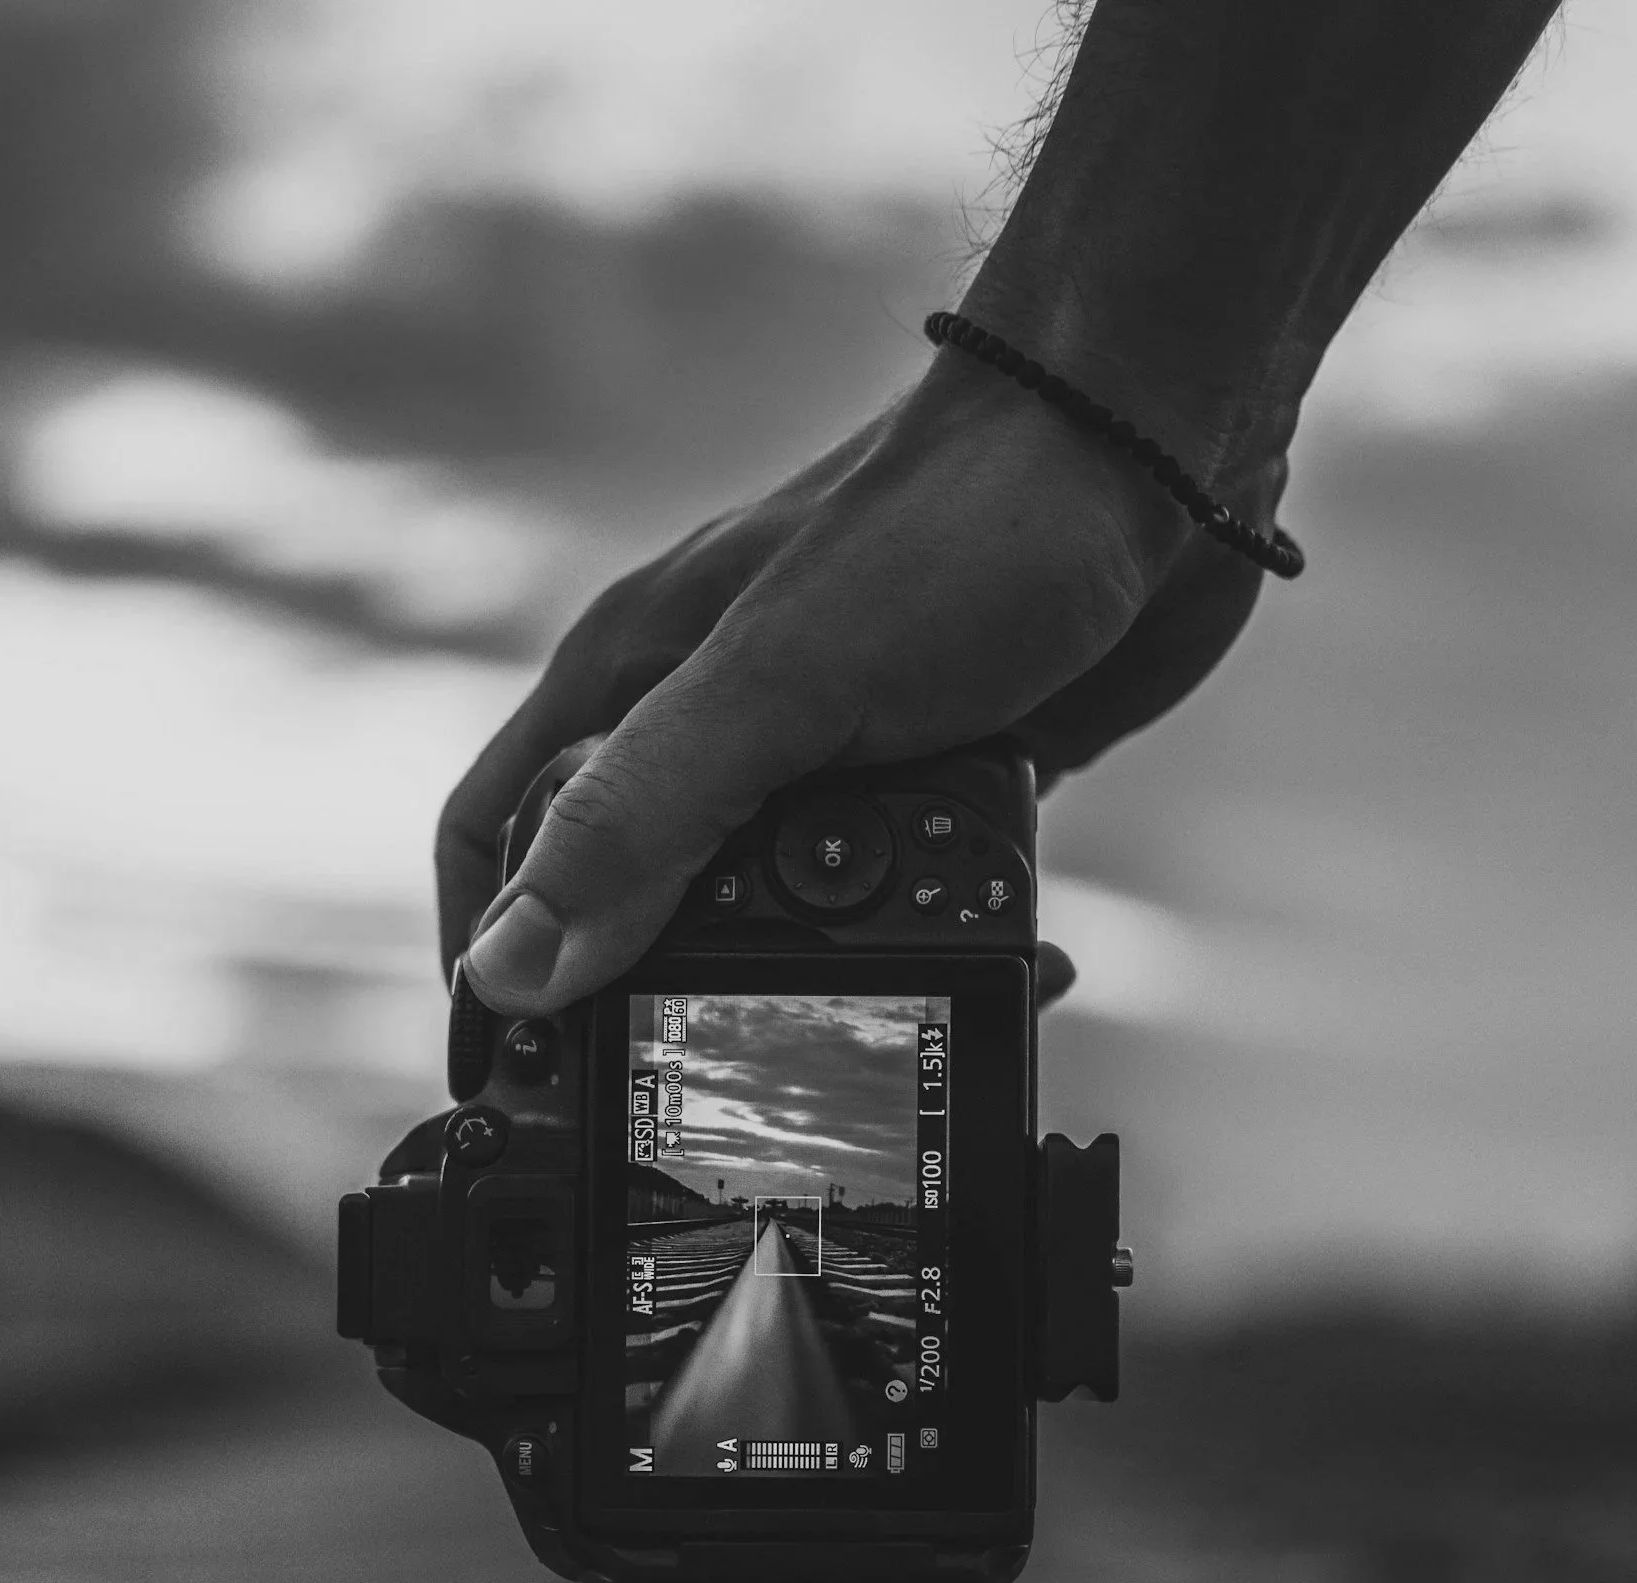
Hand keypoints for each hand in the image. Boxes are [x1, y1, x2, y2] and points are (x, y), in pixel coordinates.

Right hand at [436, 352, 1283, 1012]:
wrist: (1149, 450)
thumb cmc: (957, 528)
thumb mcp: (775, 689)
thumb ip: (643, 822)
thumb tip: (516, 970)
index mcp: (632, 678)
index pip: (499, 832)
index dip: (487, 953)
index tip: (508, 1066)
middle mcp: (709, 716)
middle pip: (630, 890)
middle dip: (660, 992)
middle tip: (705, 1078)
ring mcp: (820, 750)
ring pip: (770, 906)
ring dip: (815, 978)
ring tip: (876, 1029)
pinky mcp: (929, 776)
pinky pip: (898, 895)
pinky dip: (932, 942)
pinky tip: (988, 964)